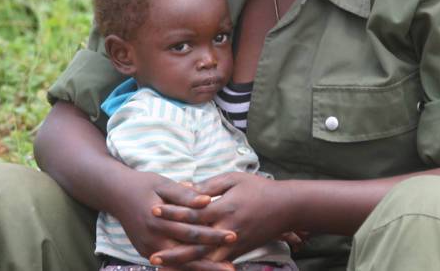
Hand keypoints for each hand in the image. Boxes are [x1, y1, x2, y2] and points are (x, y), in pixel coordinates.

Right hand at [107, 170, 237, 262]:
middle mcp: (153, 239)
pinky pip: (169, 264)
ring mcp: (148, 249)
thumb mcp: (163, 184)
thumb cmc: (144, 185)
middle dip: (211, 260)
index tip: (233, 236)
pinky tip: (203, 270)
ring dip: (200, 270)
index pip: (191, 231)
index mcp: (159, 220)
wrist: (116, 194)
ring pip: (178, 264)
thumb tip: (207, 200)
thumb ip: (184, 194)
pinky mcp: (146, 253)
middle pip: (186, 254)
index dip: (213, 235)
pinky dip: (186, 269)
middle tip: (232, 267)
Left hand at [148, 172, 294, 267]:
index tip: (153, 210)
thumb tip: (184, 187)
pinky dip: (203, 269)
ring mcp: (234, 244)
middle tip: (152, 257)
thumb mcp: (234, 179)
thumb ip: (208, 184)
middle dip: (173, 252)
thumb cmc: (259, 189)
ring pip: (206, 259)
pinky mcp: (239, 252)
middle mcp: (227, 229)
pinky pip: (217, 264)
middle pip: (195, 244)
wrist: (287, 207)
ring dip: (186, 266)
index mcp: (224, 208)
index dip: (172, 212)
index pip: (192, 213)